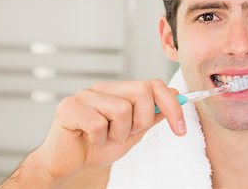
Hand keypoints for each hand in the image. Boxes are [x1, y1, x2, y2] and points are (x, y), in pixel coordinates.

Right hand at [35, 79, 184, 181]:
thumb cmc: (96, 146)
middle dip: (142, 121)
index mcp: (119, 91)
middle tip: (127, 133)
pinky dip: (98, 139)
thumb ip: (151, 116)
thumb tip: (174, 97)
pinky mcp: (69, 107)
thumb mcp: (131, 133)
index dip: (172, 105)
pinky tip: (89, 139)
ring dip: (117, 133)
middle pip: (142, 92)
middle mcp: (104, 88)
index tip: (181, 129)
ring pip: (121, 110)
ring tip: (104, 138)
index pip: (153, 85)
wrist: (67, 163)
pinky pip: (98, 124)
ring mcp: (85, 95)